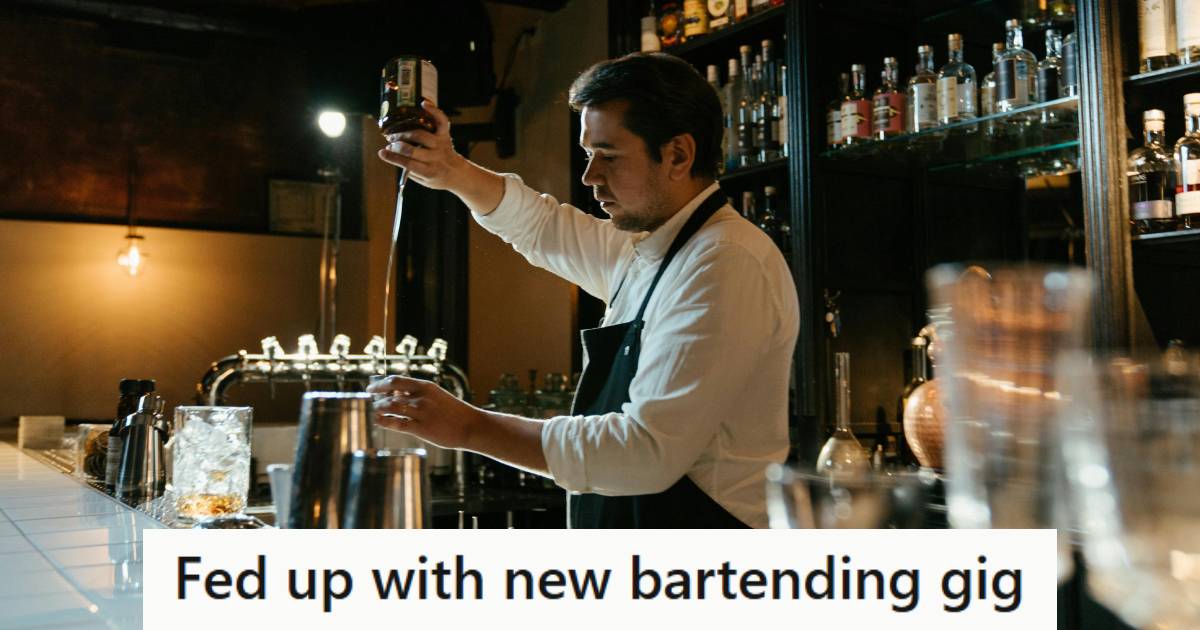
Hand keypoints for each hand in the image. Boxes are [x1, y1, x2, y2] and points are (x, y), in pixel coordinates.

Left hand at [367, 375, 482, 449]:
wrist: (471, 426)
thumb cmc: (453, 412)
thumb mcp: (437, 396)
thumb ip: (417, 394)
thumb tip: (396, 393)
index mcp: (426, 386)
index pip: (396, 380)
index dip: (381, 383)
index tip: (372, 387)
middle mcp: (422, 398)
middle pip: (391, 394)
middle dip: (378, 396)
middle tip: (371, 398)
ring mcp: (421, 413)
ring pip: (392, 408)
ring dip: (380, 408)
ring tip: (376, 411)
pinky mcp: (422, 429)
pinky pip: (397, 424)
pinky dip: (385, 422)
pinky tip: (379, 421)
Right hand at [377, 100, 462, 190]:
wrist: (457, 173)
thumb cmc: (435, 176)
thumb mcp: (422, 180)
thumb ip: (409, 169)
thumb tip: (389, 153)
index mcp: (429, 171)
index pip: (408, 164)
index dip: (393, 158)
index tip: (381, 152)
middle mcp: (436, 157)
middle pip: (412, 150)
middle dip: (397, 146)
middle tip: (389, 144)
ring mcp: (441, 144)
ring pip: (420, 135)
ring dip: (404, 134)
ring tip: (395, 134)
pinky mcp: (445, 135)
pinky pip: (441, 120)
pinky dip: (433, 111)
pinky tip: (423, 104)